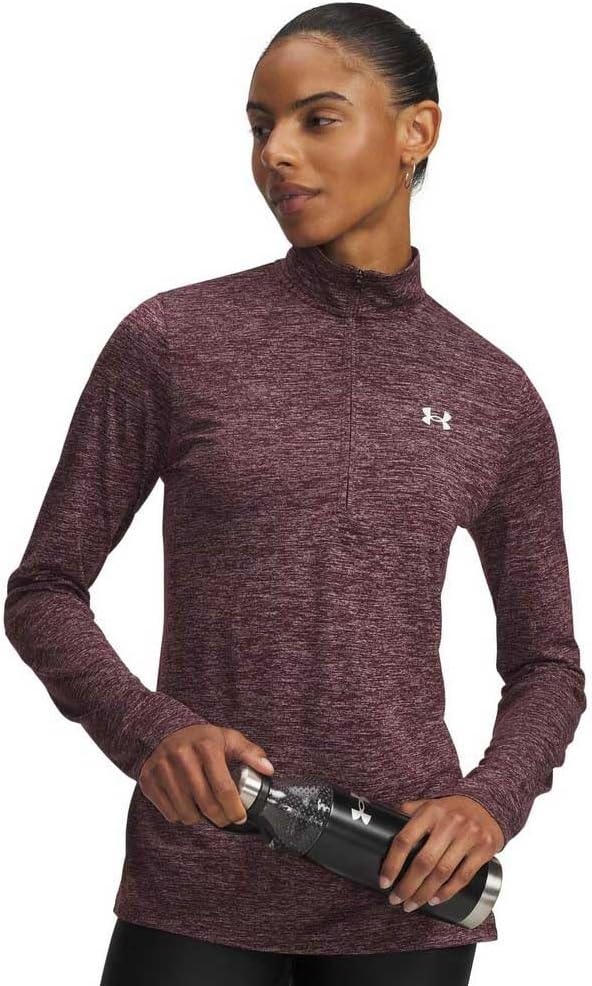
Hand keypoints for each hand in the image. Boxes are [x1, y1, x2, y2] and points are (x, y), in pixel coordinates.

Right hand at [138, 723, 274, 827]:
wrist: (163, 731)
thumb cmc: (200, 739)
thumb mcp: (227, 739)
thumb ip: (249, 753)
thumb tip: (268, 769)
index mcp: (206, 746)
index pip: (224, 788)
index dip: (234, 809)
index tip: (240, 817)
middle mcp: (183, 757)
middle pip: (206, 804)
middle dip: (220, 818)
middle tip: (226, 819)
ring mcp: (163, 770)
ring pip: (187, 813)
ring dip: (200, 818)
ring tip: (205, 809)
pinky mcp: (149, 781)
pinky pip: (169, 813)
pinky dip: (181, 815)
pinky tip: (187, 804)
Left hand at [379, 795, 504, 911]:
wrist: (488, 806)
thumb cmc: (452, 809)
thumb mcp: (430, 804)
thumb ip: (410, 812)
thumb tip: (384, 824)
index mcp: (431, 811)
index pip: (405, 839)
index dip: (392, 863)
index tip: (384, 881)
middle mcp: (449, 822)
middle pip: (423, 861)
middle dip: (407, 885)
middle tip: (396, 899)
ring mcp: (468, 835)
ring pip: (442, 873)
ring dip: (424, 893)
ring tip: (412, 904)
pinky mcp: (484, 849)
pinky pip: (462, 877)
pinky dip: (447, 892)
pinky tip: (434, 899)